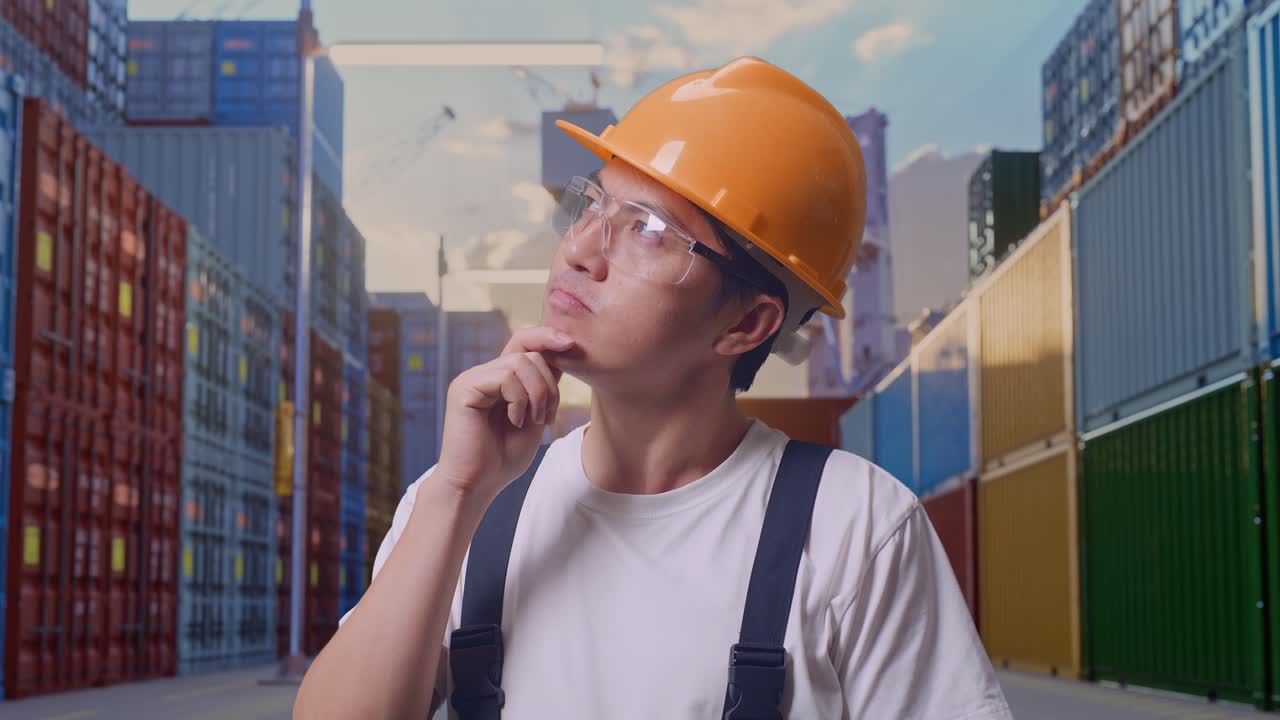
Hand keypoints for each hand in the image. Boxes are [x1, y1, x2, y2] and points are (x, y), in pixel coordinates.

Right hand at [433, 326, 574, 500]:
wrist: (477, 485)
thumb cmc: (503, 458)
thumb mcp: (535, 415)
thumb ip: (544, 386)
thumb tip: (562, 352)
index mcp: (499, 379)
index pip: (524, 343)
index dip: (547, 337)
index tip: (571, 344)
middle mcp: (483, 373)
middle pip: (530, 354)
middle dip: (549, 385)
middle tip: (545, 418)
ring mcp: (472, 378)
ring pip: (521, 363)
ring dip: (538, 395)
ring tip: (530, 422)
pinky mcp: (464, 388)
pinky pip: (506, 378)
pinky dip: (520, 401)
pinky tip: (514, 422)